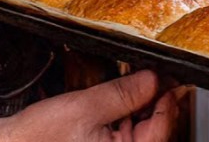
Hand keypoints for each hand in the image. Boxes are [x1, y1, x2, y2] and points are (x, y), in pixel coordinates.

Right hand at [0, 69, 179, 141]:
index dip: (170, 97)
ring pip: (136, 130)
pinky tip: (114, 97)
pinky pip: (118, 134)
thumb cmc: (36, 140)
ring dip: (136, 106)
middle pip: (152, 129)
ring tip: (133, 79)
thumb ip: (124, 94)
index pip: (164, 129)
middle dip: (152, 100)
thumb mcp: (86, 108)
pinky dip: (119, 115)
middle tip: (153, 72)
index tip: (173, 74)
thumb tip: (155, 79)